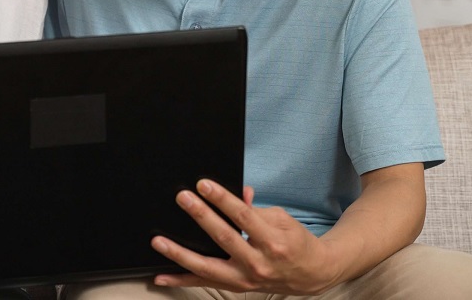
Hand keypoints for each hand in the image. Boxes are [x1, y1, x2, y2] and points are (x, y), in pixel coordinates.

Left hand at [151, 180, 337, 294]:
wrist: (312, 274)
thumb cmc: (295, 242)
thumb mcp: (282, 219)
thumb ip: (255, 208)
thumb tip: (236, 194)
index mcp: (272, 241)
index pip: (243, 216)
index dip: (222, 199)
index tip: (203, 184)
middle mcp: (258, 263)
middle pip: (224, 238)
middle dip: (201, 217)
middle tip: (182, 198)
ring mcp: (245, 279)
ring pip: (207, 267)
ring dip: (180, 254)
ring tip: (159, 241)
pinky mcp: (236, 288)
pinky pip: (204, 283)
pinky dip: (181, 280)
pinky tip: (160, 276)